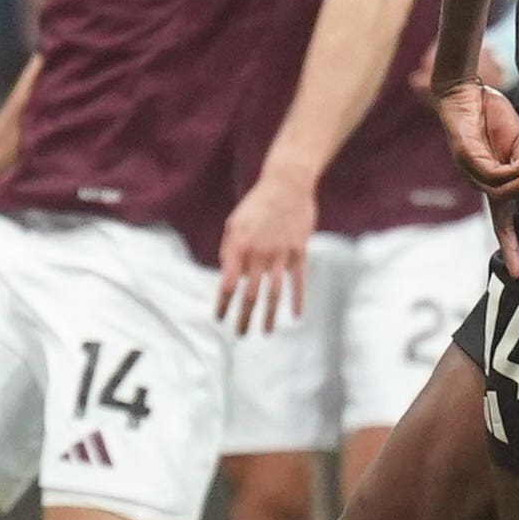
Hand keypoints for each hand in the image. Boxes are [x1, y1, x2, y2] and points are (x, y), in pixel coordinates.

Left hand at [213, 169, 315, 332]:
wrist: (287, 185)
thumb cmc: (256, 204)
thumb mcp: (234, 223)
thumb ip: (229, 250)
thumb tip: (230, 276)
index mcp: (238, 247)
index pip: (226, 283)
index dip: (222, 303)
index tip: (220, 318)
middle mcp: (258, 254)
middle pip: (249, 294)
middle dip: (244, 317)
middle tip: (240, 334)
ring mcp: (280, 255)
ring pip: (273, 293)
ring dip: (268, 316)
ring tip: (264, 333)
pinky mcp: (298, 252)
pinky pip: (297, 281)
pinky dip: (297, 300)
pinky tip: (295, 316)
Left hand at [432, 80, 518, 216]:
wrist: (469, 91)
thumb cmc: (492, 116)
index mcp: (494, 182)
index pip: (502, 222)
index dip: (510, 246)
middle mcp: (481, 183)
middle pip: (508, 205)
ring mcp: (472, 173)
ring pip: (503, 191)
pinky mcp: (467, 158)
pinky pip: (495, 175)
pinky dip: (515, 168)